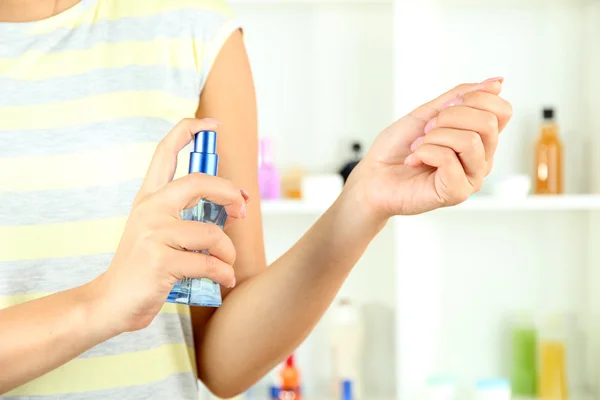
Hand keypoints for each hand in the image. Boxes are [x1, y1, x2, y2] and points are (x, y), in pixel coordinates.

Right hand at [90, 119, 246, 333]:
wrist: (112, 302)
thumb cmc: (144, 266)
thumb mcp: (158, 231)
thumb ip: (188, 215)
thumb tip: (235, 205)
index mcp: (149, 198)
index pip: (164, 152)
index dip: (188, 131)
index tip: (210, 124)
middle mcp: (149, 209)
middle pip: (199, 183)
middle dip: (230, 193)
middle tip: (242, 210)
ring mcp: (153, 234)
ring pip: (211, 234)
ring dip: (228, 252)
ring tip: (226, 264)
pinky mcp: (160, 262)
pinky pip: (208, 264)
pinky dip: (224, 273)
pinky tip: (224, 279)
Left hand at [345, 77, 512, 218]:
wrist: (373, 175)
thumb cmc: (397, 148)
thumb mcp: (428, 112)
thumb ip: (461, 97)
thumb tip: (498, 82)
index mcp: (479, 138)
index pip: (502, 110)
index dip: (474, 99)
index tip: (444, 108)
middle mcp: (482, 158)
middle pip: (488, 122)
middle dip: (448, 118)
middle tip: (426, 132)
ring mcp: (471, 177)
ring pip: (470, 140)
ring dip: (434, 137)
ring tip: (419, 148)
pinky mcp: (457, 192)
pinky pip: (449, 159)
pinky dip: (424, 153)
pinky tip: (415, 162)